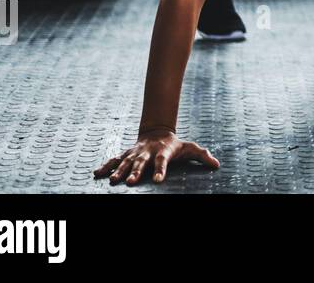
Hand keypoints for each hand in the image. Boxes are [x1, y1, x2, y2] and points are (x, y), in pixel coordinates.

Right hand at [94, 128, 220, 185]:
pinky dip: (105, 166)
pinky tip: (96, 174)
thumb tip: (216, 164)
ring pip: (125, 162)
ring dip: (119, 171)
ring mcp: (135, 153)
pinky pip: (113, 160)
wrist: (157, 132)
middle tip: (130, 182)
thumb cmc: (175, 144)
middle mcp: (147, 152)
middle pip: (141, 163)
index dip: (160, 170)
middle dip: (135, 172)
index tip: (158, 180)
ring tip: (114, 181)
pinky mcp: (126, 154)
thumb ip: (202, 155)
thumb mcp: (190, 148)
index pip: (162, 162)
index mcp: (163, 152)